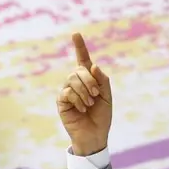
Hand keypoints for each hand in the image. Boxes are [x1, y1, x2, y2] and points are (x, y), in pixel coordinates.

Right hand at [57, 33, 112, 155]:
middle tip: (96, 95)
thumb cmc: (102, 116)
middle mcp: (76, 83)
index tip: (75, 33)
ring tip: (90, 103)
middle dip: (89, 80)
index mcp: (89, 79)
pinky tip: (82, 109)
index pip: (82, 60)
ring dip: (84, 91)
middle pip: (78, 70)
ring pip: (72, 79)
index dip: (79, 47)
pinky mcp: (61, 101)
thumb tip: (93, 65)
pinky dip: (78, 100)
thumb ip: (102, 80)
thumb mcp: (107, 96)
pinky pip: (67, 92)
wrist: (95, 135)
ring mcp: (68, 91)